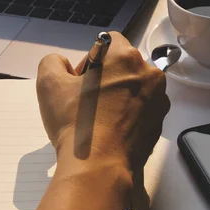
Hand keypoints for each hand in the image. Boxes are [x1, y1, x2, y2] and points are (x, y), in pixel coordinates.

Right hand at [36, 32, 169, 176]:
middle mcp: (149, 75)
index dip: (90, 59)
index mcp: (126, 58)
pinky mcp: (160, 124)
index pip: (109, 41)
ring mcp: (159, 101)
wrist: (98, 168)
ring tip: (99, 118)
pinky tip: (110, 131)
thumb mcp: (49, 83)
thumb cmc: (76, 123)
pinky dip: (128, 115)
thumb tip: (64, 65)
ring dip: (118, 95)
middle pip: (124, 65)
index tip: (80, 81)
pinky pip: (142, 110)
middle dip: (106, 77)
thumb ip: (53, 61)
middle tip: (87, 101)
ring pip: (134, 88)